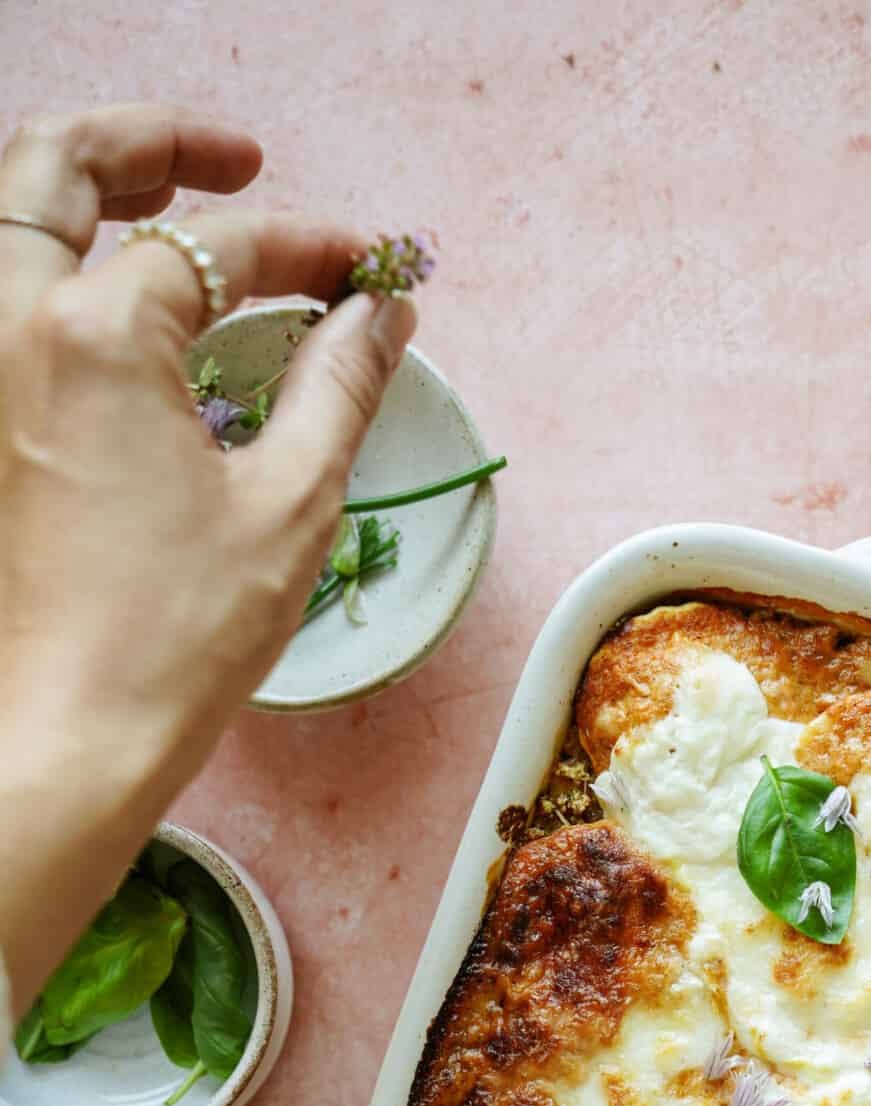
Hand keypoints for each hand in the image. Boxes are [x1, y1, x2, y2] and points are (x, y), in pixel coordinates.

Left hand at [0, 103, 416, 1010]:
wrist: (70, 737)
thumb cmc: (176, 637)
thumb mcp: (288, 505)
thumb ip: (337, 387)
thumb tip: (378, 316)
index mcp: (93, 336)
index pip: (213, 246)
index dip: (306, 247)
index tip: (368, 272)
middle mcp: (12, 329)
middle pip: (57, 165)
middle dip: (153, 147)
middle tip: (236, 164)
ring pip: (10, 219)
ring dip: (88, 192)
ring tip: (171, 208)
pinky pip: (10, 302)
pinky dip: (62, 268)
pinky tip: (128, 306)